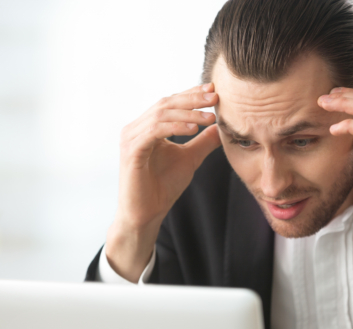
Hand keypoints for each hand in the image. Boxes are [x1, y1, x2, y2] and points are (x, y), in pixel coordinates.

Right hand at [106, 83, 219, 281]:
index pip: (171, 102)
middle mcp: (137, 128)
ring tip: (210, 117)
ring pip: (161, 114)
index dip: (192, 94)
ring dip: (188, 113)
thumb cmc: (162, 187)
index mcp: (148, 127)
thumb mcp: (189, 159)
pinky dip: (175, 128)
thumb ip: (203, 142)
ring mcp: (132, 138)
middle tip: (215, 96)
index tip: (214, 90)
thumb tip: (220, 127)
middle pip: (166, 103)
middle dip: (192, 99)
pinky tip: (193, 129)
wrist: (146, 214)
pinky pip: (154, 132)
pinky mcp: (132, 151)